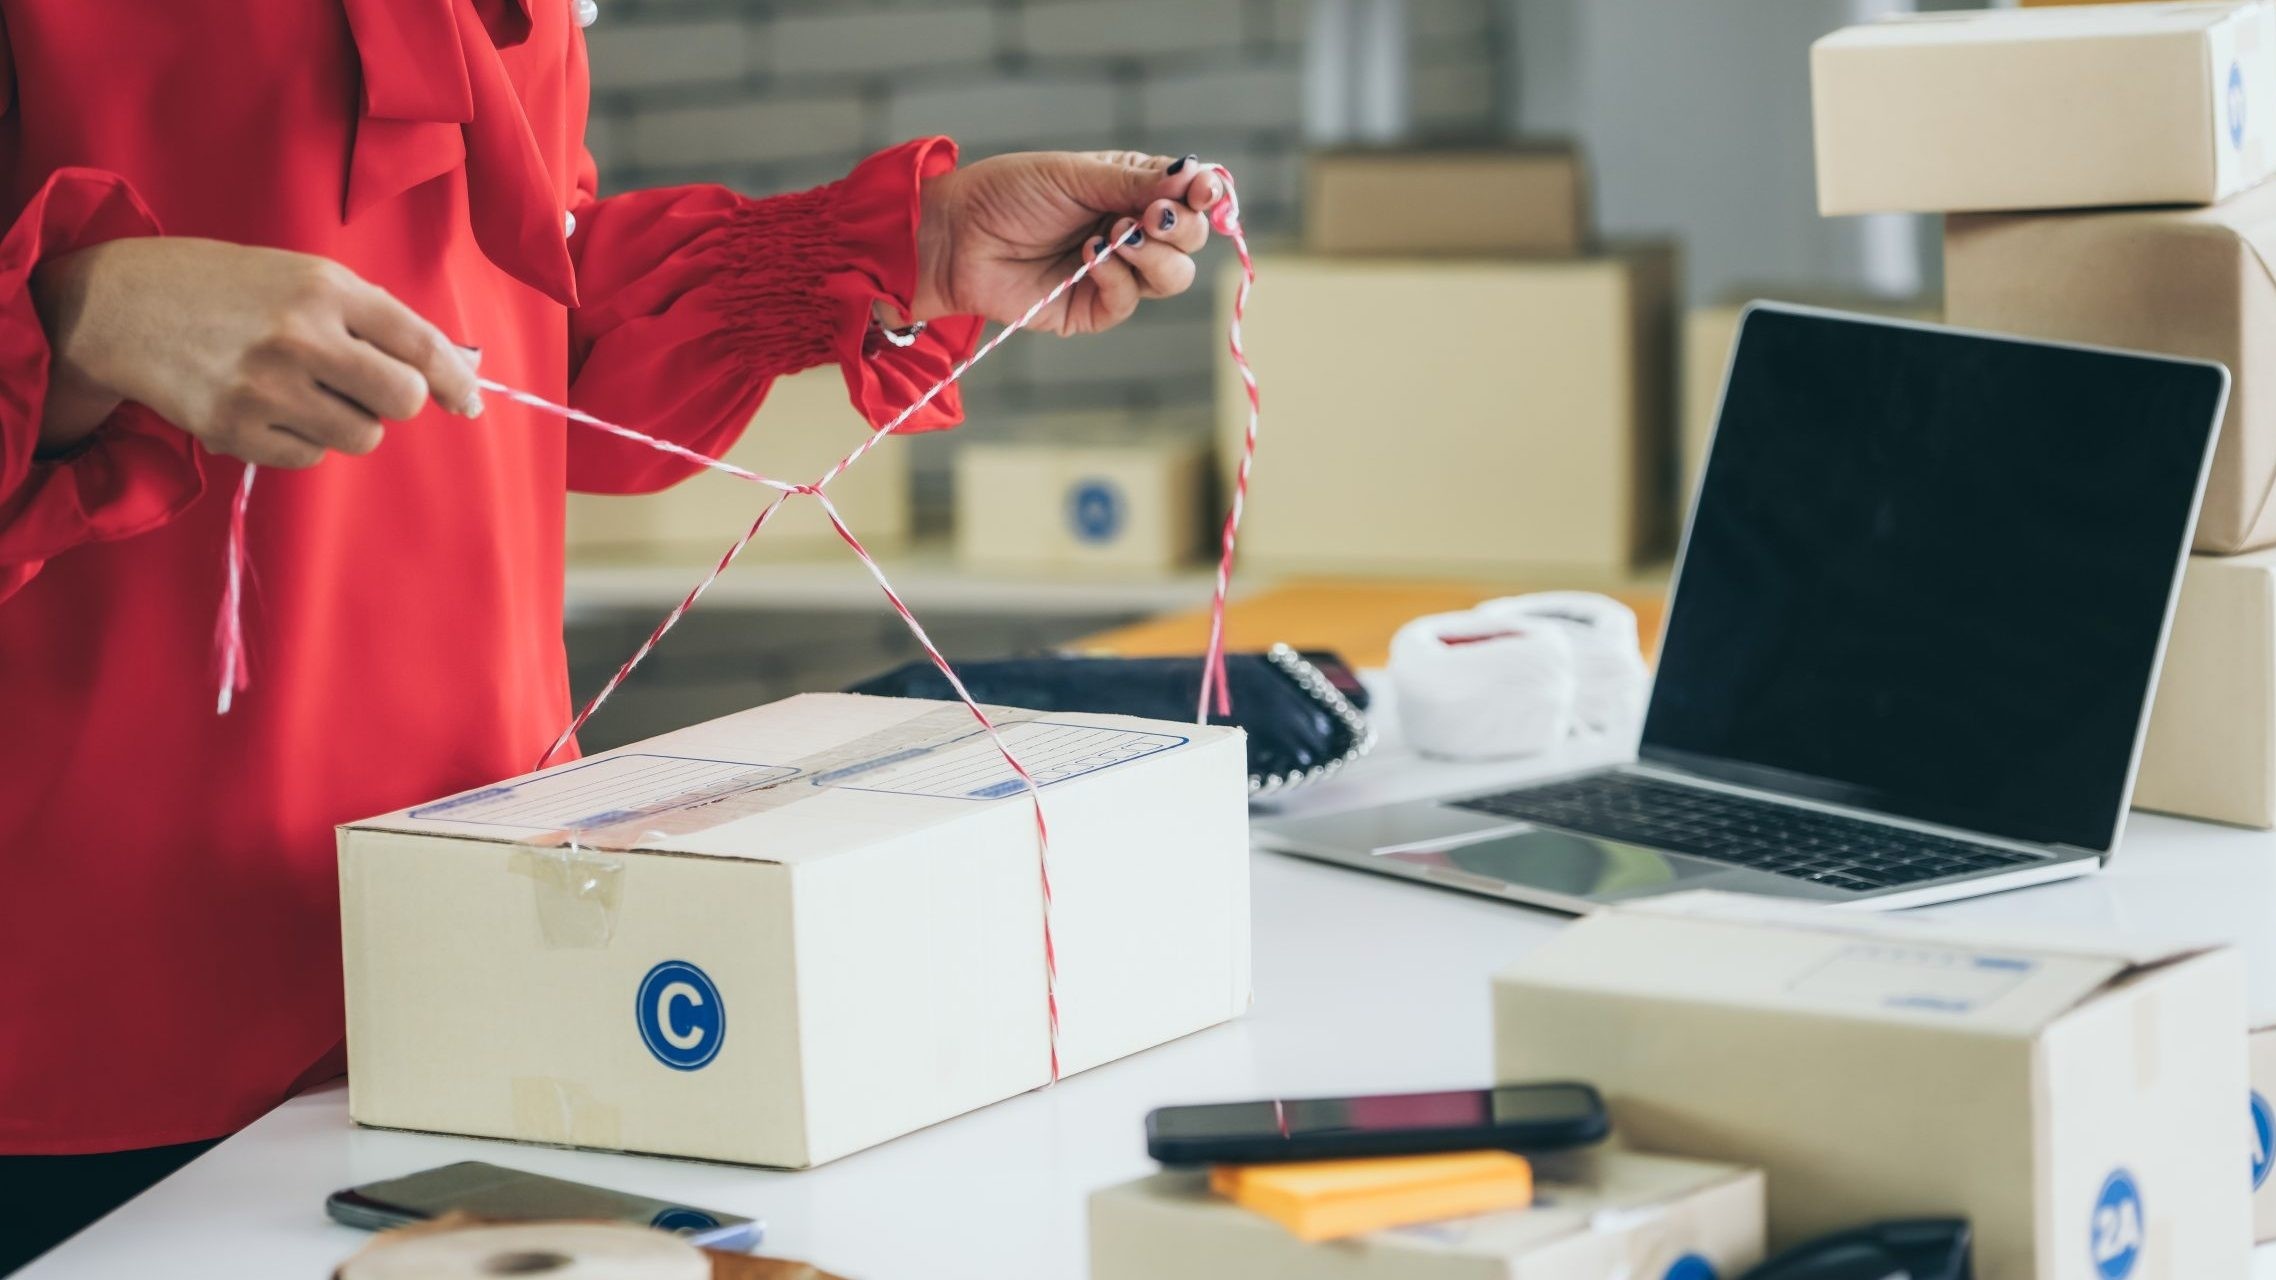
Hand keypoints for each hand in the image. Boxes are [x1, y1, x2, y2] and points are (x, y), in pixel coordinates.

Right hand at [31, 237, 481, 464]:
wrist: (122, 304)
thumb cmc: (229, 289)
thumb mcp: (302, 276)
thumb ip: (373, 317)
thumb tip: (450, 370)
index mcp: (325, 288)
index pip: (419, 344)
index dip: (454, 380)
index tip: (468, 402)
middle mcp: (300, 337)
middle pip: (402, 400)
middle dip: (396, 400)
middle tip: (365, 385)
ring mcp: (266, 387)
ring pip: (362, 436)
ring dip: (347, 420)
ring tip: (303, 389)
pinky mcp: (236, 430)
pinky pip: (311, 457)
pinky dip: (302, 439)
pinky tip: (267, 406)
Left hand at [910, 150, 1227, 335]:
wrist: (955, 235)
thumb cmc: (1007, 193)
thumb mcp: (1075, 174)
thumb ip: (1135, 180)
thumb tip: (1195, 175)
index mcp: (1130, 191)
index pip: (1190, 196)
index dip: (1206, 194)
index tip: (1202, 190)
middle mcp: (1129, 231)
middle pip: (1190, 240)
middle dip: (1179, 226)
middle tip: (1150, 214)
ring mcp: (1114, 273)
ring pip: (1173, 277)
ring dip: (1154, 254)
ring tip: (1114, 235)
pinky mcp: (1091, 309)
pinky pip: (1128, 300)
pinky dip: (1116, 276)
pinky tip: (1088, 256)